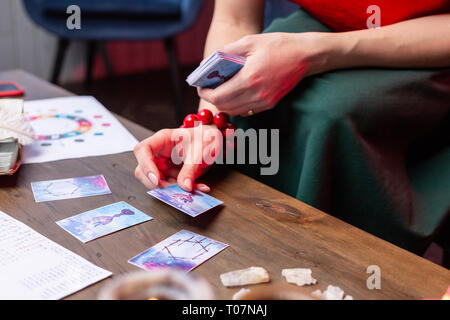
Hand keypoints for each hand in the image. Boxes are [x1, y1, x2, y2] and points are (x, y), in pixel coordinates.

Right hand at [133, 125, 221, 191]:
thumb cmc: (205, 138)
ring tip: (191, 187)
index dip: (145, 165)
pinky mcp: (169, 174)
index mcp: (162, 139)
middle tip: (175, 190)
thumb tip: (184, 186)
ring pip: (155, 182)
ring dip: (171, 188)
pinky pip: (169, 186)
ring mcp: (162, 164)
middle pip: (142, 170)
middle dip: (157, 183)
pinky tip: (196, 187)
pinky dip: (181, 190)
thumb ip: (191, 169)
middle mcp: (158, 152)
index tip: (156, 179)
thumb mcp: (200, 151)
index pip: (143, 150)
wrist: (212, 142)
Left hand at [198, 32, 330, 115]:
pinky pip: (246, 111)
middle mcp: (257, 95)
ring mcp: (264, 102)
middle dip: (212, 98)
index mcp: (250, 78)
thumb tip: (207, 63)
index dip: (205, 93)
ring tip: (221, 89)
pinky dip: (236, 105)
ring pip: (235, 111)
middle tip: (208, 87)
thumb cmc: (277, 46)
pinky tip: (235, 93)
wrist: (305, 56)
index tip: (200, 86)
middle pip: (224, 106)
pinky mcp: (270, 105)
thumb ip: (226, 52)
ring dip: (224, 103)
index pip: (219, 96)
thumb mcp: (249, 42)